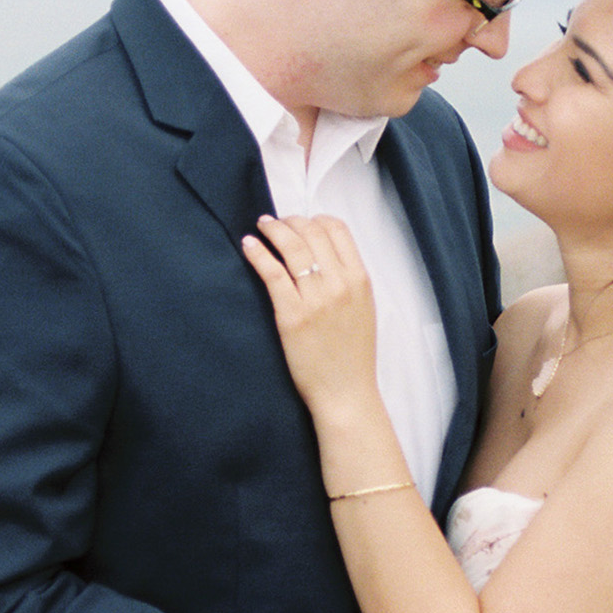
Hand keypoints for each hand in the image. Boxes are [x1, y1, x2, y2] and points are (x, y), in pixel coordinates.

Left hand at [242, 214, 379, 417]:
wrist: (346, 393)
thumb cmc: (353, 357)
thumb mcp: (364, 310)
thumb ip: (349, 281)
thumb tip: (326, 257)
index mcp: (360, 280)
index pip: (338, 229)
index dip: (315, 218)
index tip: (301, 222)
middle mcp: (339, 284)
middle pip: (312, 232)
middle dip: (290, 221)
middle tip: (276, 223)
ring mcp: (316, 299)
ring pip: (291, 246)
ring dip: (273, 230)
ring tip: (261, 228)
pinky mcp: (292, 316)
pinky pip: (272, 273)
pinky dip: (258, 253)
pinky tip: (249, 246)